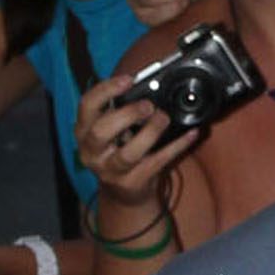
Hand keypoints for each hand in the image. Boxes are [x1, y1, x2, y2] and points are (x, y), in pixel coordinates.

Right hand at [75, 71, 196, 202]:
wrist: (124, 194)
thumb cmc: (119, 151)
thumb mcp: (113, 129)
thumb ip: (121, 110)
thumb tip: (148, 88)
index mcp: (83, 131)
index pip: (87, 106)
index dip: (105, 90)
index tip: (127, 79)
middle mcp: (91, 152)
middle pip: (101, 131)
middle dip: (126, 114)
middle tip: (148, 106)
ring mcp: (110, 171)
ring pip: (128, 153)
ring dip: (150, 132)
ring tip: (163, 118)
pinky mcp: (132, 183)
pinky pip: (157, 163)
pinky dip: (176, 146)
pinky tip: (191, 134)